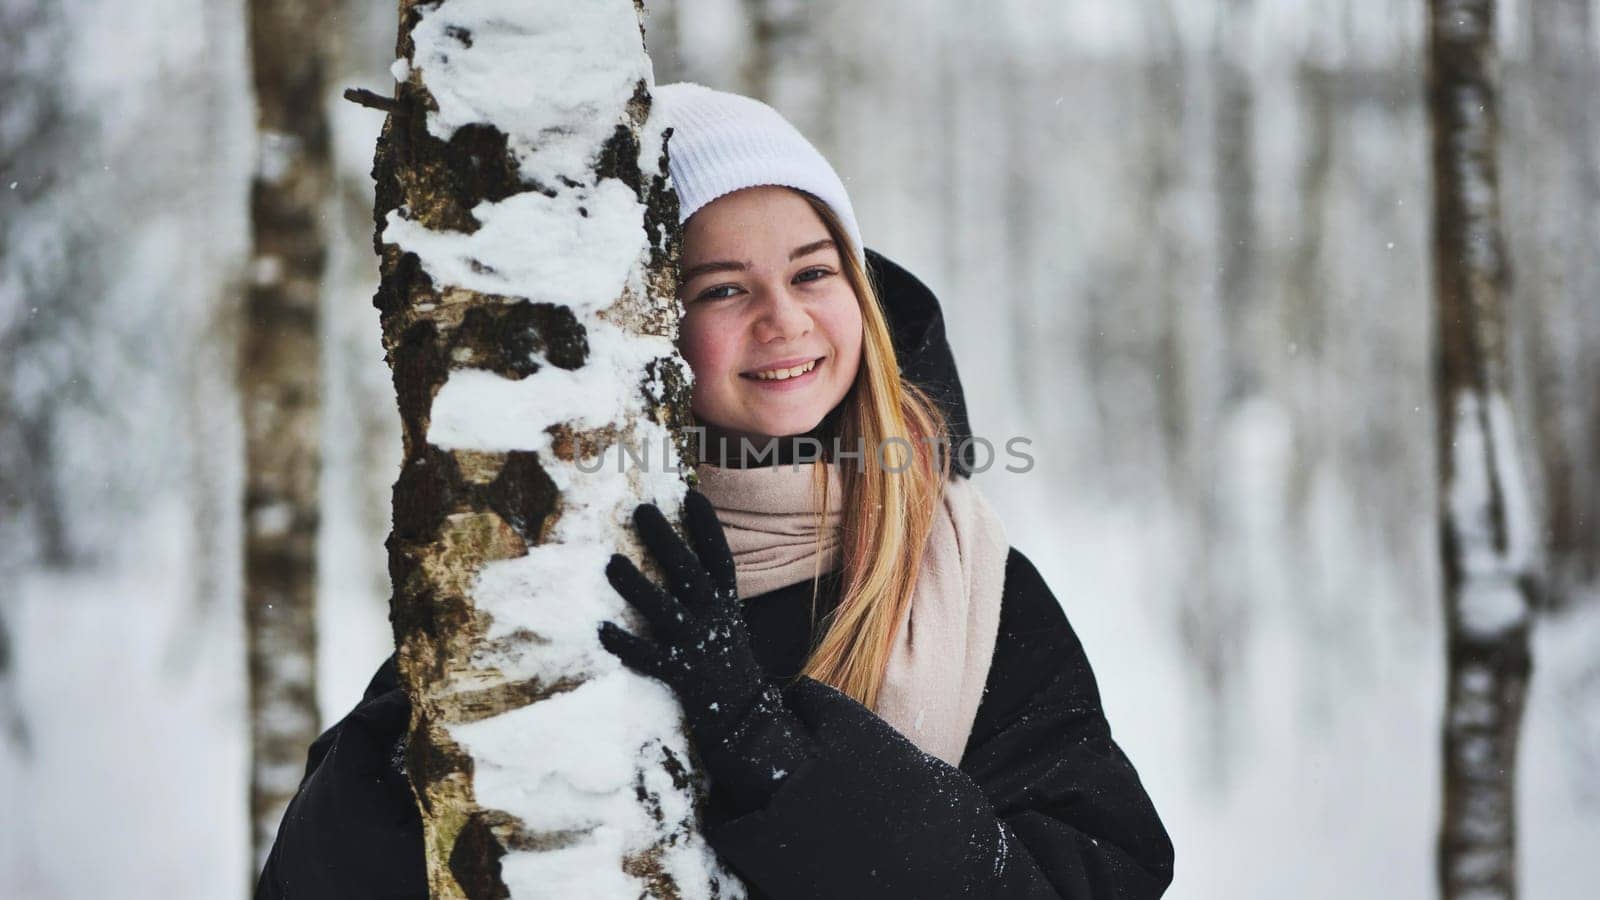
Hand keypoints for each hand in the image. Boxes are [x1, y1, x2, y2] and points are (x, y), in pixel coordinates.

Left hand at [598, 489, 763, 735]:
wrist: (744, 715)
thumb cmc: (722, 656)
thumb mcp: (723, 619)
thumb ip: (702, 590)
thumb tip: (674, 552)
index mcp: (725, 603)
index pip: (719, 558)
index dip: (707, 527)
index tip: (691, 495)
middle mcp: (713, 619)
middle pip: (688, 572)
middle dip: (665, 540)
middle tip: (641, 510)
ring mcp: (696, 646)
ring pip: (664, 610)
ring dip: (637, 586)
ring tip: (611, 562)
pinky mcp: (679, 674)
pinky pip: (648, 656)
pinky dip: (625, 644)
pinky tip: (601, 629)